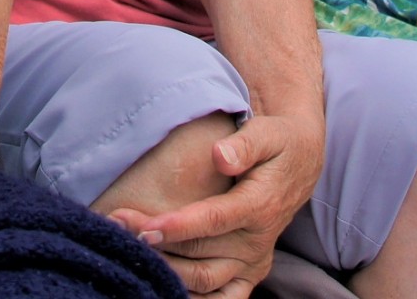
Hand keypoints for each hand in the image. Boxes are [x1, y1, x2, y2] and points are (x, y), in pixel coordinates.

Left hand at [107, 115, 320, 297]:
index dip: (178, 226)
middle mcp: (258, 241)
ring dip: (165, 269)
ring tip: (128, 250)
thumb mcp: (267, 134)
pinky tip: (160, 283)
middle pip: (200, 252)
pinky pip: (222, 298)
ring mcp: (253, 261)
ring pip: (204, 280)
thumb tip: (219, 157)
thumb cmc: (278, 143)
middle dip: (156, 244)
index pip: (214, 220)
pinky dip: (193, 297)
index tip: (144, 228)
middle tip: (116, 226)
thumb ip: (244, 145)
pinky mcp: (249, 272)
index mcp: (260, 205)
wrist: (301, 163)